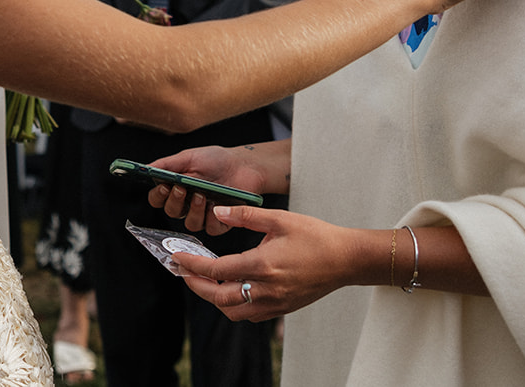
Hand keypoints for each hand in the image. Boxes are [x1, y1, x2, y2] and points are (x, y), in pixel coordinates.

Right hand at [145, 145, 278, 234]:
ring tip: (201, 195)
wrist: (244, 165)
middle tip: (182, 188)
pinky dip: (211, 218)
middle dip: (174, 201)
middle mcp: (187, 203)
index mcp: (176, 188)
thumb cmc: (216, 160)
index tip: (164, 185)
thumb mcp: (189, 157)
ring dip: (193, 210)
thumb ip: (167, 164)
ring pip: (190, 223)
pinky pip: (210, 228)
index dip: (158, 195)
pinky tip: (216, 206)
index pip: (158, 199)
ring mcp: (203, 214)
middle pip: (171, 212)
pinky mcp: (219, 222)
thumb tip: (146, 168)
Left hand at [171, 205, 360, 322]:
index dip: (192, 265)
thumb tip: (217, 211)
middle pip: (219, 297)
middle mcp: (267, 289)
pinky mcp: (283, 308)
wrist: (347, 259)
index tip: (177, 257)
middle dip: (197, 285)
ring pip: (233, 311)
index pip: (217, 271)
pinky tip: (231, 287)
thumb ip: (244, 215)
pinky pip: (250, 314)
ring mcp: (275, 303)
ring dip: (214, 298)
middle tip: (184, 270)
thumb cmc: (315, 236)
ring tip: (205, 279)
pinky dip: (234, 304)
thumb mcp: (279, 219)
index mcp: (263, 265)